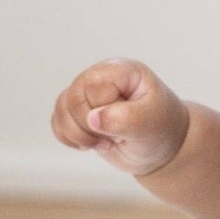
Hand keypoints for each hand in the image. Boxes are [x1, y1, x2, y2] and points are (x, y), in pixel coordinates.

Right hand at [51, 57, 190, 177]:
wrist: (162, 147)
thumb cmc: (161, 130)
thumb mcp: (150, 124)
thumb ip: (124, 119)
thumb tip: (92, 118)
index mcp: (121, 71)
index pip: (93, 88)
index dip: (104, 112)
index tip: (128, 123)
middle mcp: (100, 77)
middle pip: (72, 99)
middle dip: (90, 127)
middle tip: (115, 137)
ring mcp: (87, 94)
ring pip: (60, 110)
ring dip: (79, 135)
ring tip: (106, 141)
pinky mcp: (78, 111)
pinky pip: (57, 123)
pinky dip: (70, 139)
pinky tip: (92, 143)